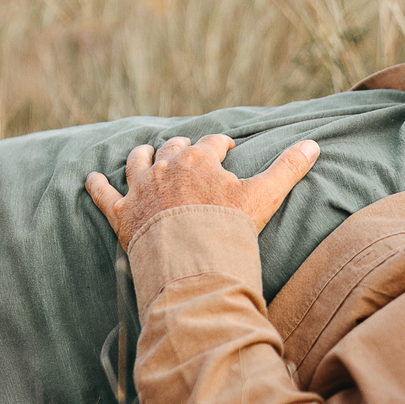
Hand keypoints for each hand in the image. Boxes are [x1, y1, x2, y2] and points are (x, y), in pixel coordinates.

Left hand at [86, 134, 319, 246]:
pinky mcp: (121, 213)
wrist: (192, 260)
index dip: (221, 145)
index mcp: (200, 159)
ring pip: (138, 161)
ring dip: (143, 156)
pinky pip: (103, 193)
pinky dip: (96, 185)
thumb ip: (288, 168)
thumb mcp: (264, 196)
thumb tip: (315, 144)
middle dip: (181, 147)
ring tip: (145, 154)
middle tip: (188, 153)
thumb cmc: (228, 227)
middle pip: (173, 148)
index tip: (227, 149)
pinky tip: (90, 178)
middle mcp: (167, 167)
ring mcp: (141, 188)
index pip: (212, 143)